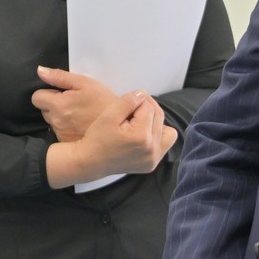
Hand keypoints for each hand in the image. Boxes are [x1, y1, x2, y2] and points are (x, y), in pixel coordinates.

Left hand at [31, 66, 116, 142]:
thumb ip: (60, 76)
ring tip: (77, 114)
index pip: (36, 98)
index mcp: (59, 105)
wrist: (121, 126)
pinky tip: (79, 125)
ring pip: (51, 122)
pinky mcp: (67, 143)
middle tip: (72, 103)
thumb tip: (40, 70)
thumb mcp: (85, 83)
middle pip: (43, 110)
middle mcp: (56, 121)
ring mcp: (61, 134)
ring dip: (59, 117)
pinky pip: (59, 133)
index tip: (60, 93)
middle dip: (53, 105)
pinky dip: (66, 128)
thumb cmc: (104, 101)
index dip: (47, 93)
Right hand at [44, 91, 177, 187]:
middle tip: (133, 107)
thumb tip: (142, 93)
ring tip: (141, 120)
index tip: (127, 102)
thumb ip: (128, 101)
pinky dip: (158, 135)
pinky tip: (145, 132)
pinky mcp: (151, 164)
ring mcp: (153, 159)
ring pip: (166, 130)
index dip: (138, 100)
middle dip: (147, 108)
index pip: (148, 107)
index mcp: (141, 136)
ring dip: (156, 121)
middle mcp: (152, 149)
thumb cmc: (97, 137)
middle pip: (158, 117)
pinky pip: (164, 144)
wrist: (91, 161)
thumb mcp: (109, 115)